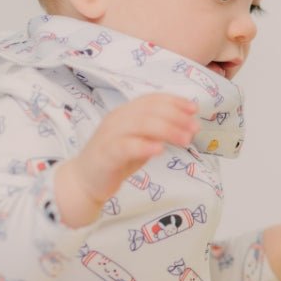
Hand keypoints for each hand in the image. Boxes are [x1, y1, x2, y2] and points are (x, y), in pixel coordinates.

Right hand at [55, 94, 199, 226]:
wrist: (85, 181)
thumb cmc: (116, 159)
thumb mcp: (140, 140)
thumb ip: (158, 130)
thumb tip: (186, 123)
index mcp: (125, 113)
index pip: (151, 99)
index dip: (174, 101)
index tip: (194, 109)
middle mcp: (117, 119)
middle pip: (149, 110)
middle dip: (176, 116)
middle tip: (194, 128)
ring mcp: (110, 135)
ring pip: (140, 124)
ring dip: (167, 129)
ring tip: (186, 140)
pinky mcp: (106, 155)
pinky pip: (126, 146)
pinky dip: (144, 146)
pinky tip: (160, 149)